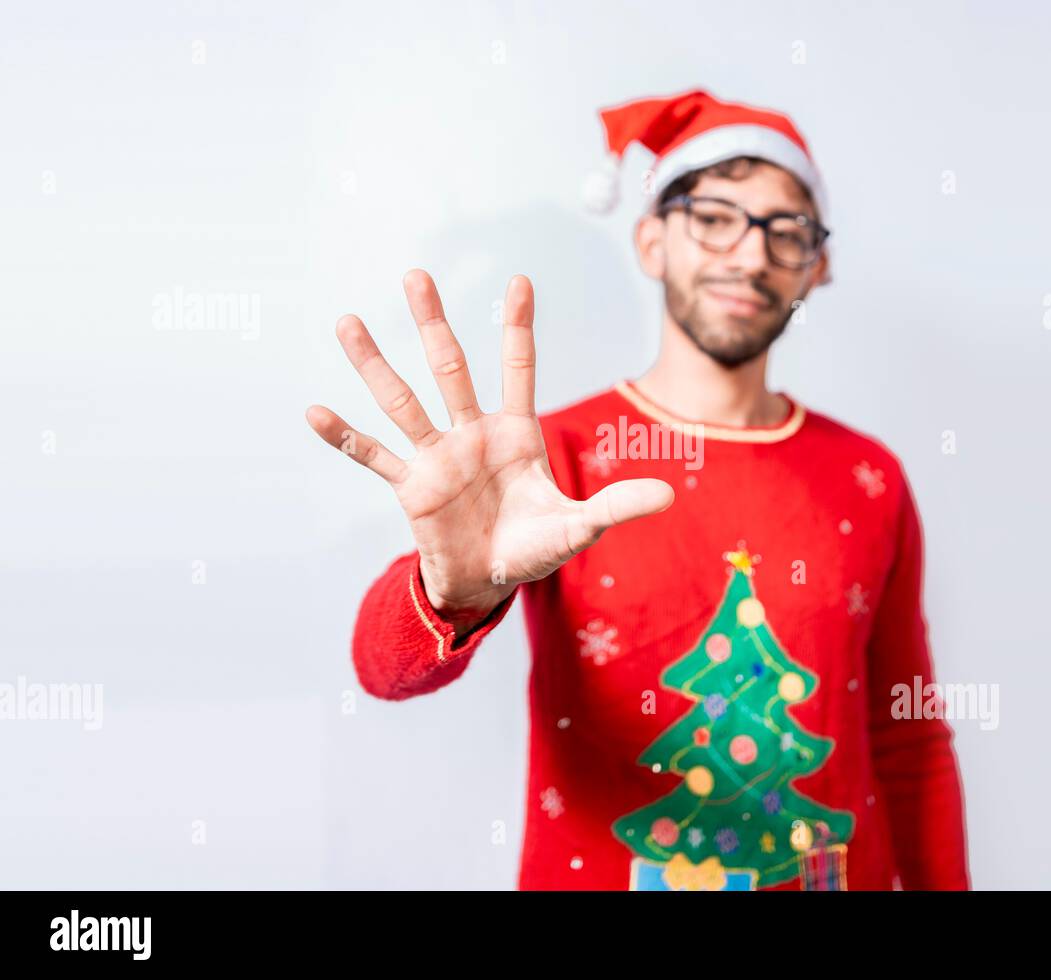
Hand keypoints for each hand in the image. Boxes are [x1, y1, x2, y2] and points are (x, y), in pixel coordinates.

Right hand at [307, 270, 673, 632]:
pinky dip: (344, 437)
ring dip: (375, 364)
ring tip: (347, 322)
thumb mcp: (579, 528)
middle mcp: (471, 434)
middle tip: (417, 275)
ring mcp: (436, 456)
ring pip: (402, 400)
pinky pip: (372, 457)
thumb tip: (670, 497)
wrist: (490, 582)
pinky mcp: (410, 487)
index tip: (520, 281)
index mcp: (515, 434)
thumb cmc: (534, 547)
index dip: (518, 328)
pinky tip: (313, 410)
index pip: (517, 369)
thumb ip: (616, 507)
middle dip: (434, 323)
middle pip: (449, 368)